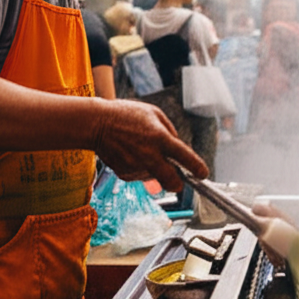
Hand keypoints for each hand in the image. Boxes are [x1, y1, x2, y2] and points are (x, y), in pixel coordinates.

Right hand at [93, 99, 208, 190]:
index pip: (185, 157)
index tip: (203, 174)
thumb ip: (169, 131)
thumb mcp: (153, 113)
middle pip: (171, 181)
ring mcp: (136, 166)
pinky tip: (130, 154)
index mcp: (160, 138)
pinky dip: (139, 168)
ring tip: (140, 150)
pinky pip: (139, 176)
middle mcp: (149, 155)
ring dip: (154, 169)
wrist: (96, 123)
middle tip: (178, 182)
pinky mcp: (124, 174)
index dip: (197, 168)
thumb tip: (177, 149)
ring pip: (154, 176)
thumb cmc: (126, 115)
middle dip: (178, 184)